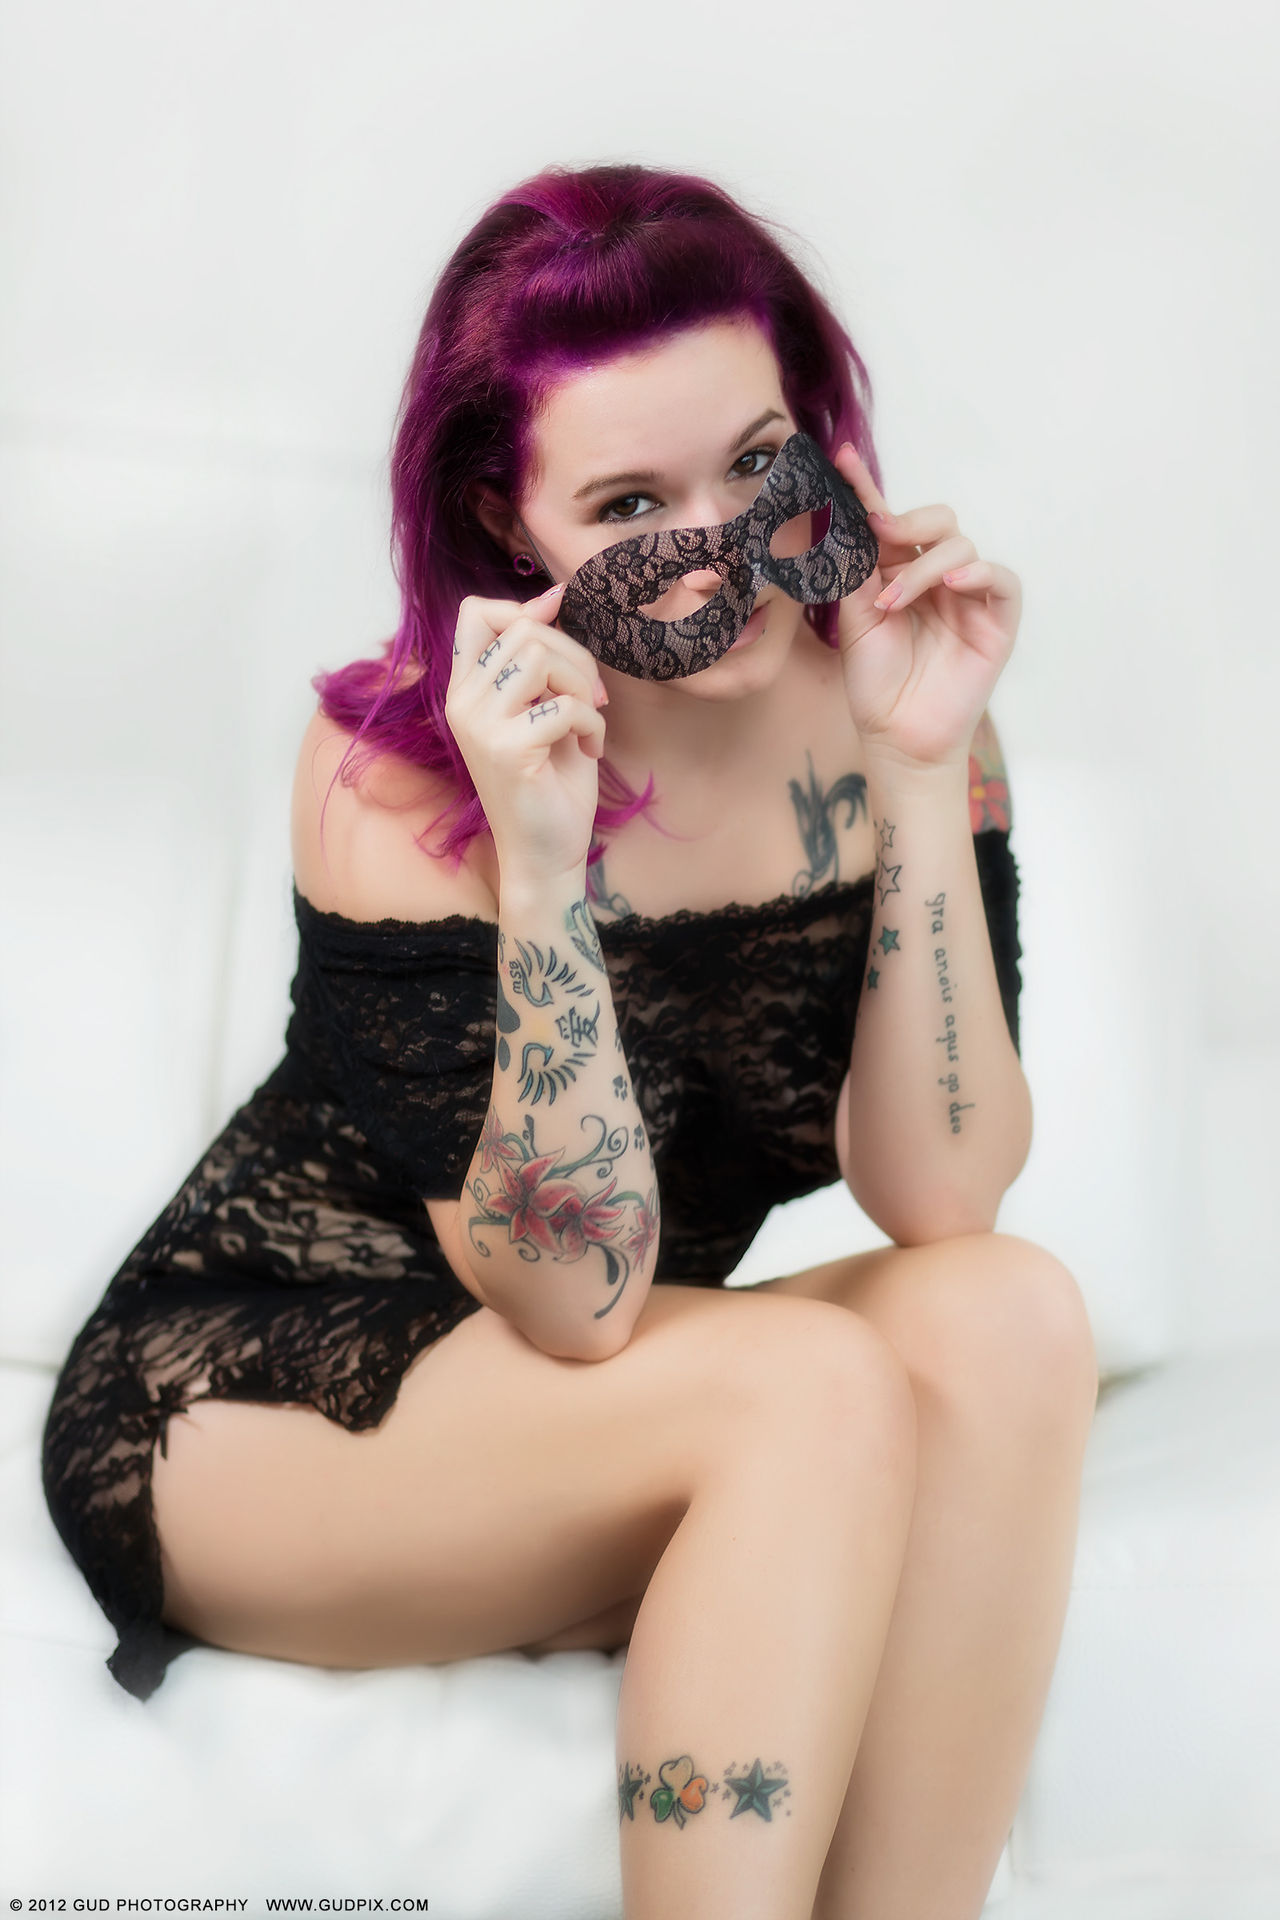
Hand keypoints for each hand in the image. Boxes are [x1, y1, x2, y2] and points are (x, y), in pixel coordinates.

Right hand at [446, 581, 608, 884]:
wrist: (545, 854)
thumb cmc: (550, 783)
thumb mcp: (544, 709)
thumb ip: (541, 661)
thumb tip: (555, 597)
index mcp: (466, 691)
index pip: (475, 613)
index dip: (523, 607)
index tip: (561, 622)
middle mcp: (462, 704)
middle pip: (523, 631)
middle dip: (574, 655)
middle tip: (592, 697)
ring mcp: (479, 727)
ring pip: (540, 658)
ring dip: (581, 684)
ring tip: (589, 719)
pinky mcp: (506, 750)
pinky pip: (564, 706)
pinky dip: (592, 724)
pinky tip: (591, 749)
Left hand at [831, 443, 1021, 774]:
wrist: (897, 736)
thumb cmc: (875, 683)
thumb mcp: (854, 619)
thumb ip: (855, 569)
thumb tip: (843, 517)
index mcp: (899, 573)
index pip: (889, 521)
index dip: (869, 490)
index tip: (843, 460)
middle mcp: (935, 578)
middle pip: (937, 520)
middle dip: (908, 521)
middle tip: (882, 536)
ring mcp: (968, 597)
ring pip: (961, 546)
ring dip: (924, 568)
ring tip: (895, 603)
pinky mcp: (996, 621)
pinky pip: (1001, 579)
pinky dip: (978, 573)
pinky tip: (952, 585)